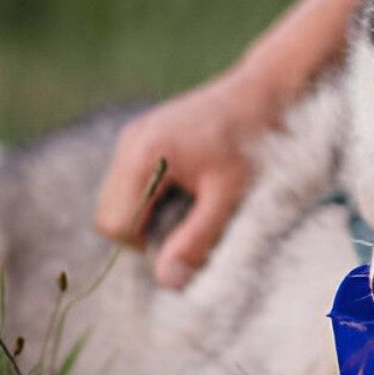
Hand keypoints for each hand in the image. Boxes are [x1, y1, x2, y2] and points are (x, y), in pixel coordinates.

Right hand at [94, 65, 280, 288]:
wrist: (264, 92)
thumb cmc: (253, 144)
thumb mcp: (228, 197)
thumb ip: (196, 240)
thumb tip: (166, 282)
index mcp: (143, 156)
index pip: (115, 226)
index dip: (147, 245)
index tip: (187, 235)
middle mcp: (129, 142)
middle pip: (109, 214)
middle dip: (144, 230)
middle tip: (192, 220)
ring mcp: (134, 134)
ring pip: (118, 198)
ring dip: (149, 212)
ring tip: (195, 200)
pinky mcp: (144, 133)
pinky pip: (131, 180)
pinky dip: (154, 193)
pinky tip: (191, 183)